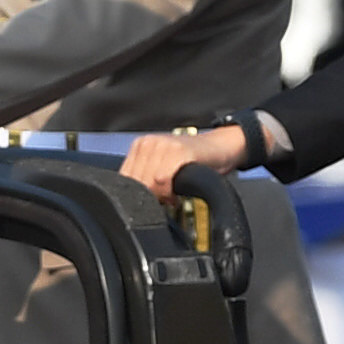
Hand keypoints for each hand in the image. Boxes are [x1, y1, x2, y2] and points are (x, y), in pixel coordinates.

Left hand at [118, 128, 249, 194]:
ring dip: (161, 196)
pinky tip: (177, 193)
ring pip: (148, 183)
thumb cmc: (192, 162)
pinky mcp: (179, 151)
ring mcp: (162, 144)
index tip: (151, 199)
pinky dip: (169, 192)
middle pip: (135, 183)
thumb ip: (144, 179)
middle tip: (165, 199)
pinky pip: (163, 180)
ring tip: (172, 195)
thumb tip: (128, 200)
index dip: (136, 195)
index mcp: (139, 147)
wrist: (220, 147)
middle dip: (150, 197)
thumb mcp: (161, 168)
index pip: (123, 180)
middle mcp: (148, 143)